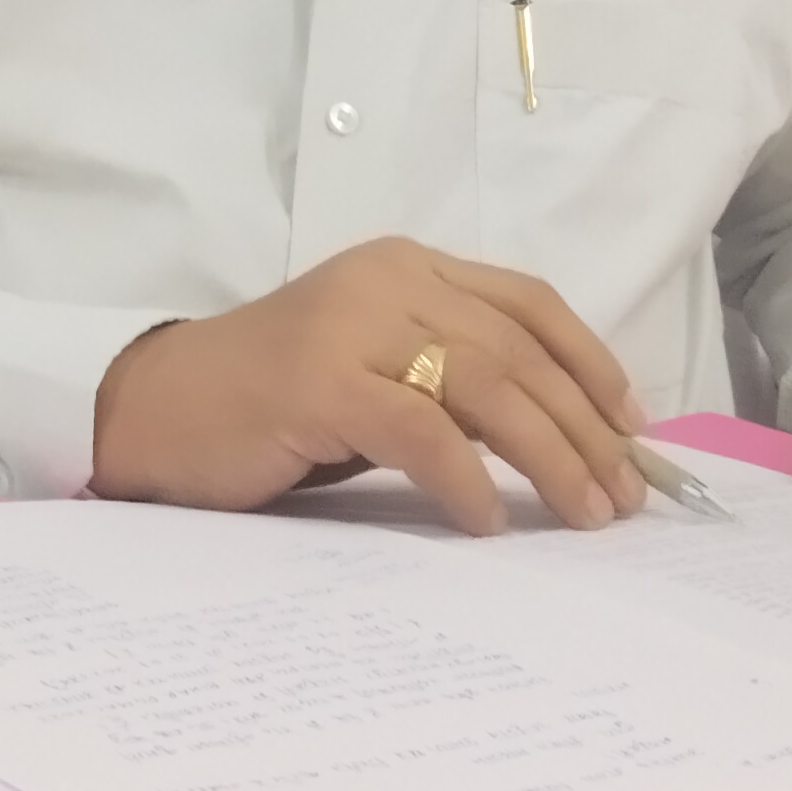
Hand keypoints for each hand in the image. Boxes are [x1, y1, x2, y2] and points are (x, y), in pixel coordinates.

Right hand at [91, 235, 647, 534]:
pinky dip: (466, 479)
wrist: (156, 411)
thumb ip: (451, 381)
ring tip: (584, 514)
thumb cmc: (273, 407)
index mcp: (409, 267)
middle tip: (624, 494)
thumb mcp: (377, 370)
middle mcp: (388, 279)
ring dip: (549, 457)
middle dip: (584, 427)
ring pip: (485, 385)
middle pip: (518, 350)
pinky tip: (487, 523)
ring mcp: (351, 323)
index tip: (635, 428)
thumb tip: (561, 441)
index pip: (528, 303)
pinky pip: (419, 428)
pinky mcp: (318, 378)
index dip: (591, 364)